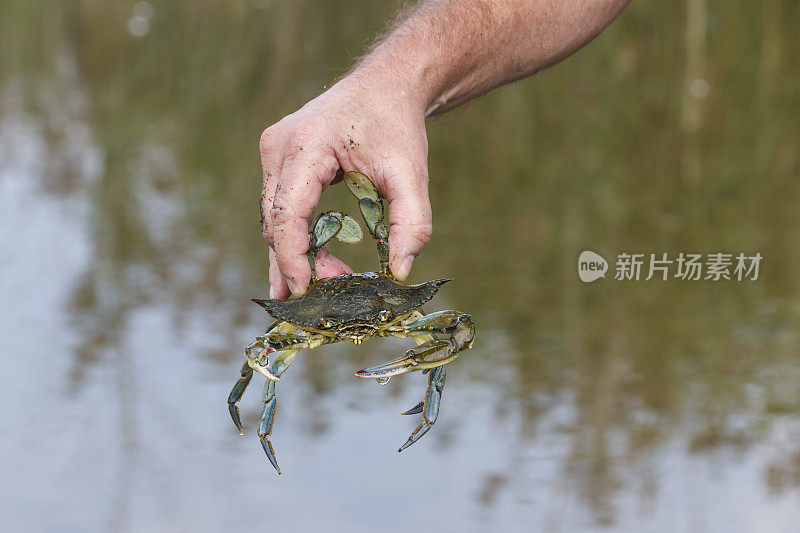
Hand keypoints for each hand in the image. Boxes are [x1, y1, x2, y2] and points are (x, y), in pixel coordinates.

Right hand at [259, 71, 432, 298]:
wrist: (386, 85)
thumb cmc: (397, 125)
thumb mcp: (412, 174)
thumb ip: (412, 224)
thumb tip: (400, 273)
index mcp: (306, 144)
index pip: (288, 212)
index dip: (292, 257)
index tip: (305, 291)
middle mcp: (278, 146)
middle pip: (274, 220)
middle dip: (295, 263)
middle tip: (318, 299)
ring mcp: (273, 151)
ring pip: (273, 217)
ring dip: (294, 253)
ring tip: (316, 288)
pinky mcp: (278, 159)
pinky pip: (279, 206)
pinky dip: (296, 235)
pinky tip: (311, 263)